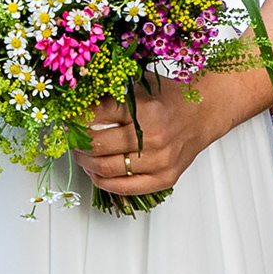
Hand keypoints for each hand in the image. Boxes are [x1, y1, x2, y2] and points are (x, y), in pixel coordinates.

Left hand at [74, 73, 262, 199]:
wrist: (205, 112)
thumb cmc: (170, 97)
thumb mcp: (140, 85)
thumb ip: (110, 93)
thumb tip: (74, 102)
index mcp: (144, 109)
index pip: (95, 115)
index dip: (75, 117)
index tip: (67, 117)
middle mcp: (152, 136)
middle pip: (96, 145)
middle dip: (76, 141)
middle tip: (71, 137)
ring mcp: (159, 161)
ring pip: (105, 169)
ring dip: (85, 162)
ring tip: (81, 154)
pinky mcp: (164, 179)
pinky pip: (123, 188)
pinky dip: (102, 181)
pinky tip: (96, 170)